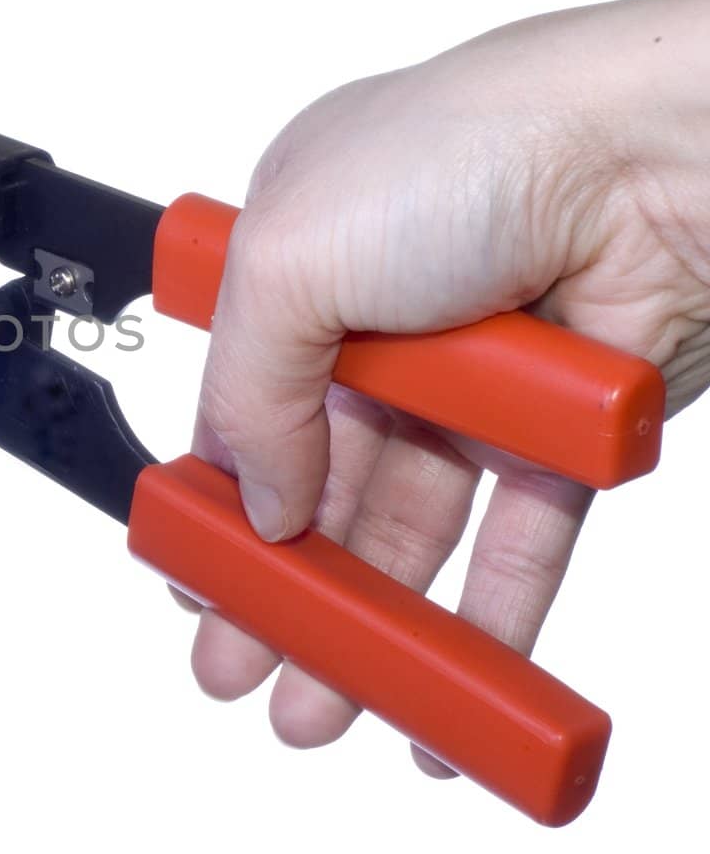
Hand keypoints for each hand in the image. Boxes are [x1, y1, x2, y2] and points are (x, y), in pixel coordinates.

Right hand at [183, 0, 709, 771]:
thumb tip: (257, 502)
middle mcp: (380, 324)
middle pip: (318, 483)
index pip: (239, 406)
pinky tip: (446, 682)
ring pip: (408, 525)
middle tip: (245, 670)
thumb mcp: (289, 258)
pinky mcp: (562, 435)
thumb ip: (246, 393)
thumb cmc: (475, 149)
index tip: (196, 581)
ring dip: (366, 618)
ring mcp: (471, 382)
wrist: (657, 151)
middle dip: (277, 586)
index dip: (215, 500)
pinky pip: (517, 541)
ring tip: (324, 704)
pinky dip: (483, 619)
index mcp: (300, 263)